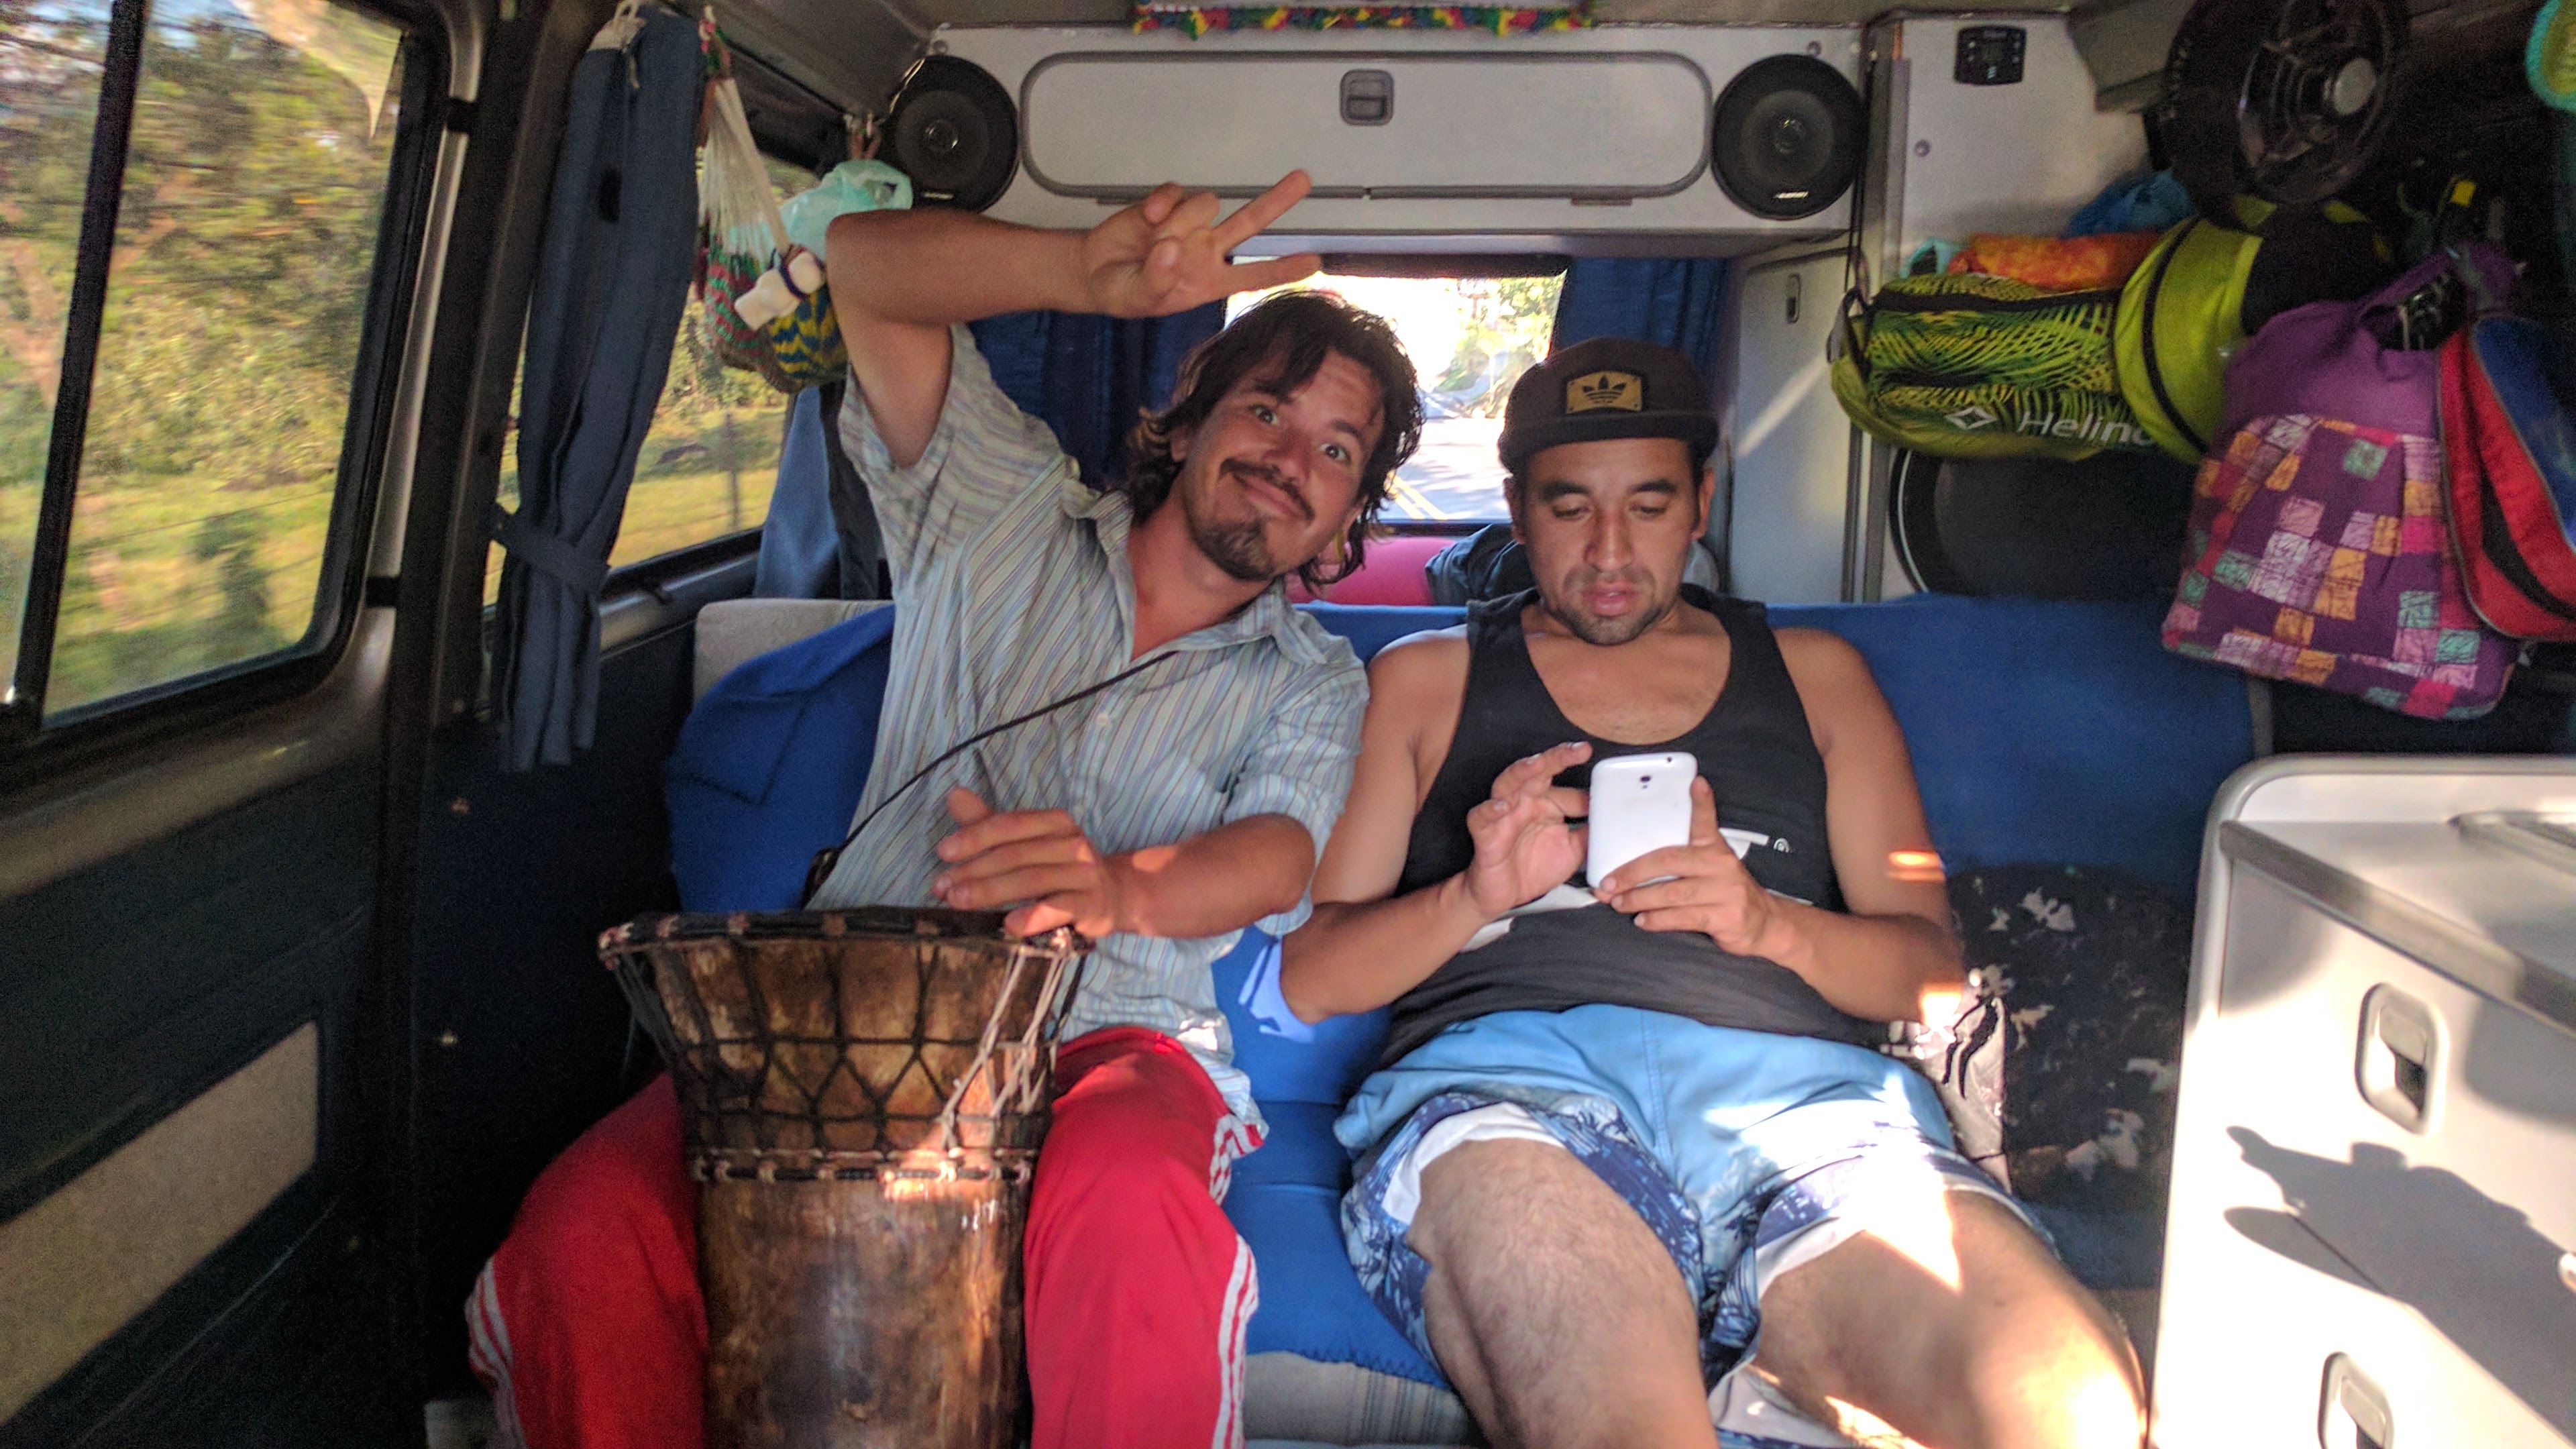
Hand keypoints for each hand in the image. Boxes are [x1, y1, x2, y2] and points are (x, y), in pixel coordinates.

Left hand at [930, 789, 1125, 938]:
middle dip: (974, 870)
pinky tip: (1009, 924)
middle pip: (1015, 854)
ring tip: (959, 903)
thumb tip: (954, 795)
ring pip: (1031, 880)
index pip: (1009, 824)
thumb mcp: (1028, 842)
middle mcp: (1072, 843)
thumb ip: (991, 823)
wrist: (1114, 895)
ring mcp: (1084, 874)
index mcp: (1055, 822)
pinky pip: (1059, 908)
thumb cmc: (1061, 867)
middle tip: (942, 888)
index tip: (943, 853)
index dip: (975, 837)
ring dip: (991, 892)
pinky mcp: (1091, 904)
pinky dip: (1034, 916)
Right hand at [1077, 172, 1322, 317]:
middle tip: (1303, 180)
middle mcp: (1207, 250)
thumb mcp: (1137, 298)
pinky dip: (1162, 202)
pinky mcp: (1167, 205)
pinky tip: (1147, 217)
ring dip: (1179, 221)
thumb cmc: (1124, 291)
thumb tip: (1172, 249)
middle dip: (1276, 200)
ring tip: (1152, 241)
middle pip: (1250, 222)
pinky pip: (1176, 192)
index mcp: (1209, 281)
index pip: (1253, 276)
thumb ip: (1155, 280)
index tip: (1314, 262)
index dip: (1283, 269)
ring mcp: (1189, 224)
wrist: (1093, 270)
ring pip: (1206, 204)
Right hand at [1459, 742, 1591, 918]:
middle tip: (1576, 751)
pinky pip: (1481, 817)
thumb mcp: (1573, 849)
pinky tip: (1501, 807)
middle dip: (1555, 758)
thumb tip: (1613, 816)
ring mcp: (1503, 815)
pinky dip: (1489, 810)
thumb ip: (1591, 831)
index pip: (1563, 782)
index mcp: (1545, 801)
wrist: (1506, 896)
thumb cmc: (1536, 866)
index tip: (1596, 763)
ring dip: (1522, 771)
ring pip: (1507, 783)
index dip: (1579, 779)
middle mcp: (1524, 802)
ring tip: (1538, 764)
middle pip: (1537, 771)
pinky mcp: (1485, 834)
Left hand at [1595, 778, 1789, 958]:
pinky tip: (1642, 920)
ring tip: (1618, 904)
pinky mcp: (1724, 917)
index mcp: (1715, 848)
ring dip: (1640, 900)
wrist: (1764, 922)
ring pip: (1673, 893)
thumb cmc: (1725, 890)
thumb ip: (1685, 852)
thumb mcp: (1713, 863)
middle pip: (1670, 862)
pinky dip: (1658, 920)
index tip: (1696, 783)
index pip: (1706, 821)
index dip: (1702, 802)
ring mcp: (1725, 892)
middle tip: (1608, 884)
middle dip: (1633, 873)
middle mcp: (1721, 865)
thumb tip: (1643, 847)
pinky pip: (1683, 918)